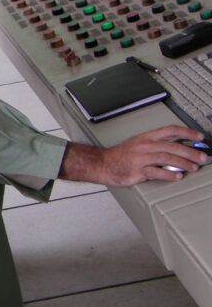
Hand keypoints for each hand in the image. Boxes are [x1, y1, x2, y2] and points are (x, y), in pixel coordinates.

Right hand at [60, 126, 207, 185]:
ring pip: (166, 157)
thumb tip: (178, 150)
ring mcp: (141, 157)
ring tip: (193, 167)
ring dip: (183, 163)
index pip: (170, 130)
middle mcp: (145, 145)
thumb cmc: (122, 155)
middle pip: (172, 145)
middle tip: (202, 156)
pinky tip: (177, 176)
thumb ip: (157, 146)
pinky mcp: (137, 170)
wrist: (103, 163)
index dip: (187, 132)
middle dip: (190, 151)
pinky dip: (168, 174)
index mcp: (147, 137)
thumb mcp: (140, 144)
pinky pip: (156, 172)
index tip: (199, 137)